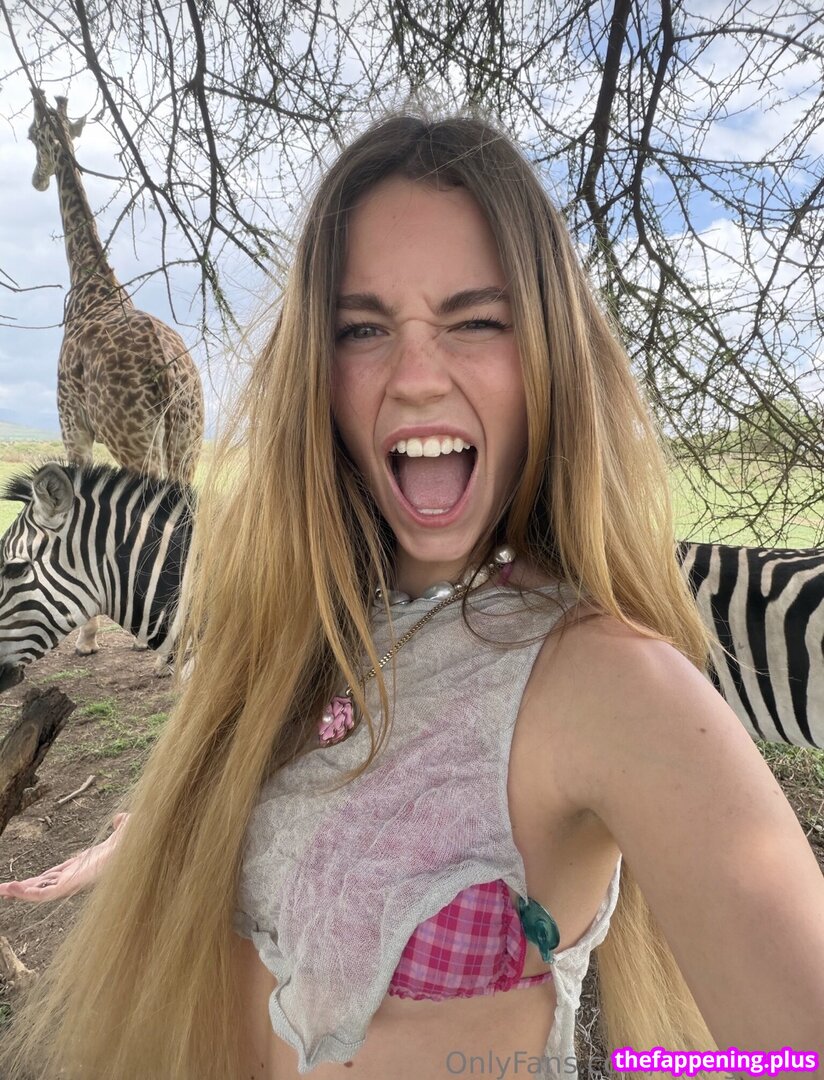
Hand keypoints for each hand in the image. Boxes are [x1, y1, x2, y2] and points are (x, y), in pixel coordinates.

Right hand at [0, 812, 129, 901]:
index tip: (26, 881)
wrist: (138, 846)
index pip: (57, 875)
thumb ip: (121, 824)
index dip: (42, 878)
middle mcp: (76, 876)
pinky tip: (11, 889)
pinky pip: (44, 893)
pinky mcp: (72, 885)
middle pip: (44, 884)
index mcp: (84, 866)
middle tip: (4, 889)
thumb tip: (121, 818)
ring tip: (1, 891)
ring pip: (40, 891)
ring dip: (19, 891)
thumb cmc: (135, 843)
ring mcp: (73, 882)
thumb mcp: (124, 831)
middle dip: (25, 887)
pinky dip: (26, 893)